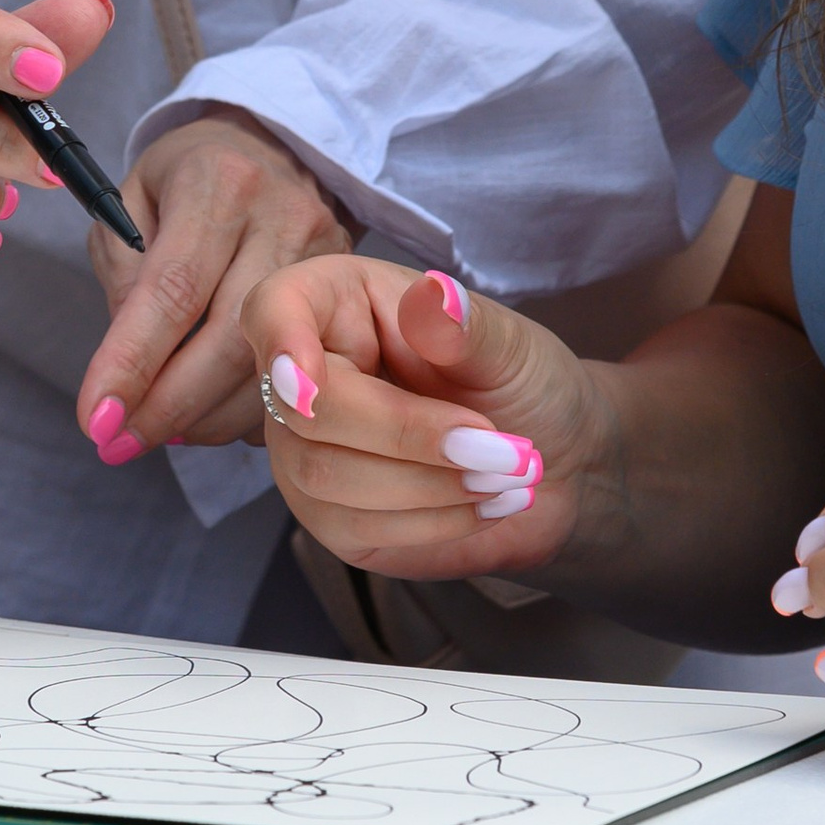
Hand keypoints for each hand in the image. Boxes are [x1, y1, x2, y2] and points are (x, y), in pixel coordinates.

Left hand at [76, 114, 351, 452]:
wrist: (267, 146)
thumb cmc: (183, 180)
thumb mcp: (128, 203)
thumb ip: (123, 277)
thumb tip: (129, 370)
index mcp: (219, 181)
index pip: (174, 289)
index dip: (133, 361)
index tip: (96, 420)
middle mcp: (282, 214)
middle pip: (229, 339)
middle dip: (169, 406)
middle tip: (119, 442)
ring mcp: (326, 252)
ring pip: (268, 366)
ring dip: (206, 418)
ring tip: (159, 429)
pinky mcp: (345, 286)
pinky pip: (298, 372)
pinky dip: (248, 409)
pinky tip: (210, 410)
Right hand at [237, 254, 616, 576]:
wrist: (551, 458)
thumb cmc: (519, 379)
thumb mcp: (508, 344)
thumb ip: (465, 327)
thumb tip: (434, 296)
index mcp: (338, 304)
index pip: (274, 310)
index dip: (281, 342)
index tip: (309, 383)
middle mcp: (308, 376)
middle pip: (305, 413)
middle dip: (408, 436)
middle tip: (501, 447)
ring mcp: (309, 451)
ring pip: (325, 480)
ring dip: (429, 486)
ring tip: (507, 473)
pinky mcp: (331, 517)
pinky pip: (354, 528)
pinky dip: (432, 522)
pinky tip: (486, 504)